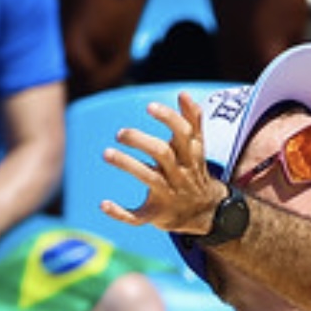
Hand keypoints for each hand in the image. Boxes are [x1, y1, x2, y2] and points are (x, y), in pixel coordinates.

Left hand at [101, 92, 226, 235]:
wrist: (207, 213)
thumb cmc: (194, 173)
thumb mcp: (197, 149)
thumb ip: (193, 121)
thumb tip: (184, 94)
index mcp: (188, 157)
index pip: (182, 133)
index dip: (168, 118)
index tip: (149, 107)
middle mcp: (179, 175)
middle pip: (162, 153)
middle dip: (141, 141)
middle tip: (120, 133)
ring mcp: (168, 196)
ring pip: (149, 179)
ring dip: (128, 165)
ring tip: (107, 153)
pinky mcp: (156, 215)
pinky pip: (138, 217)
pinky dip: (121, 213)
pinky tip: (104, 204)